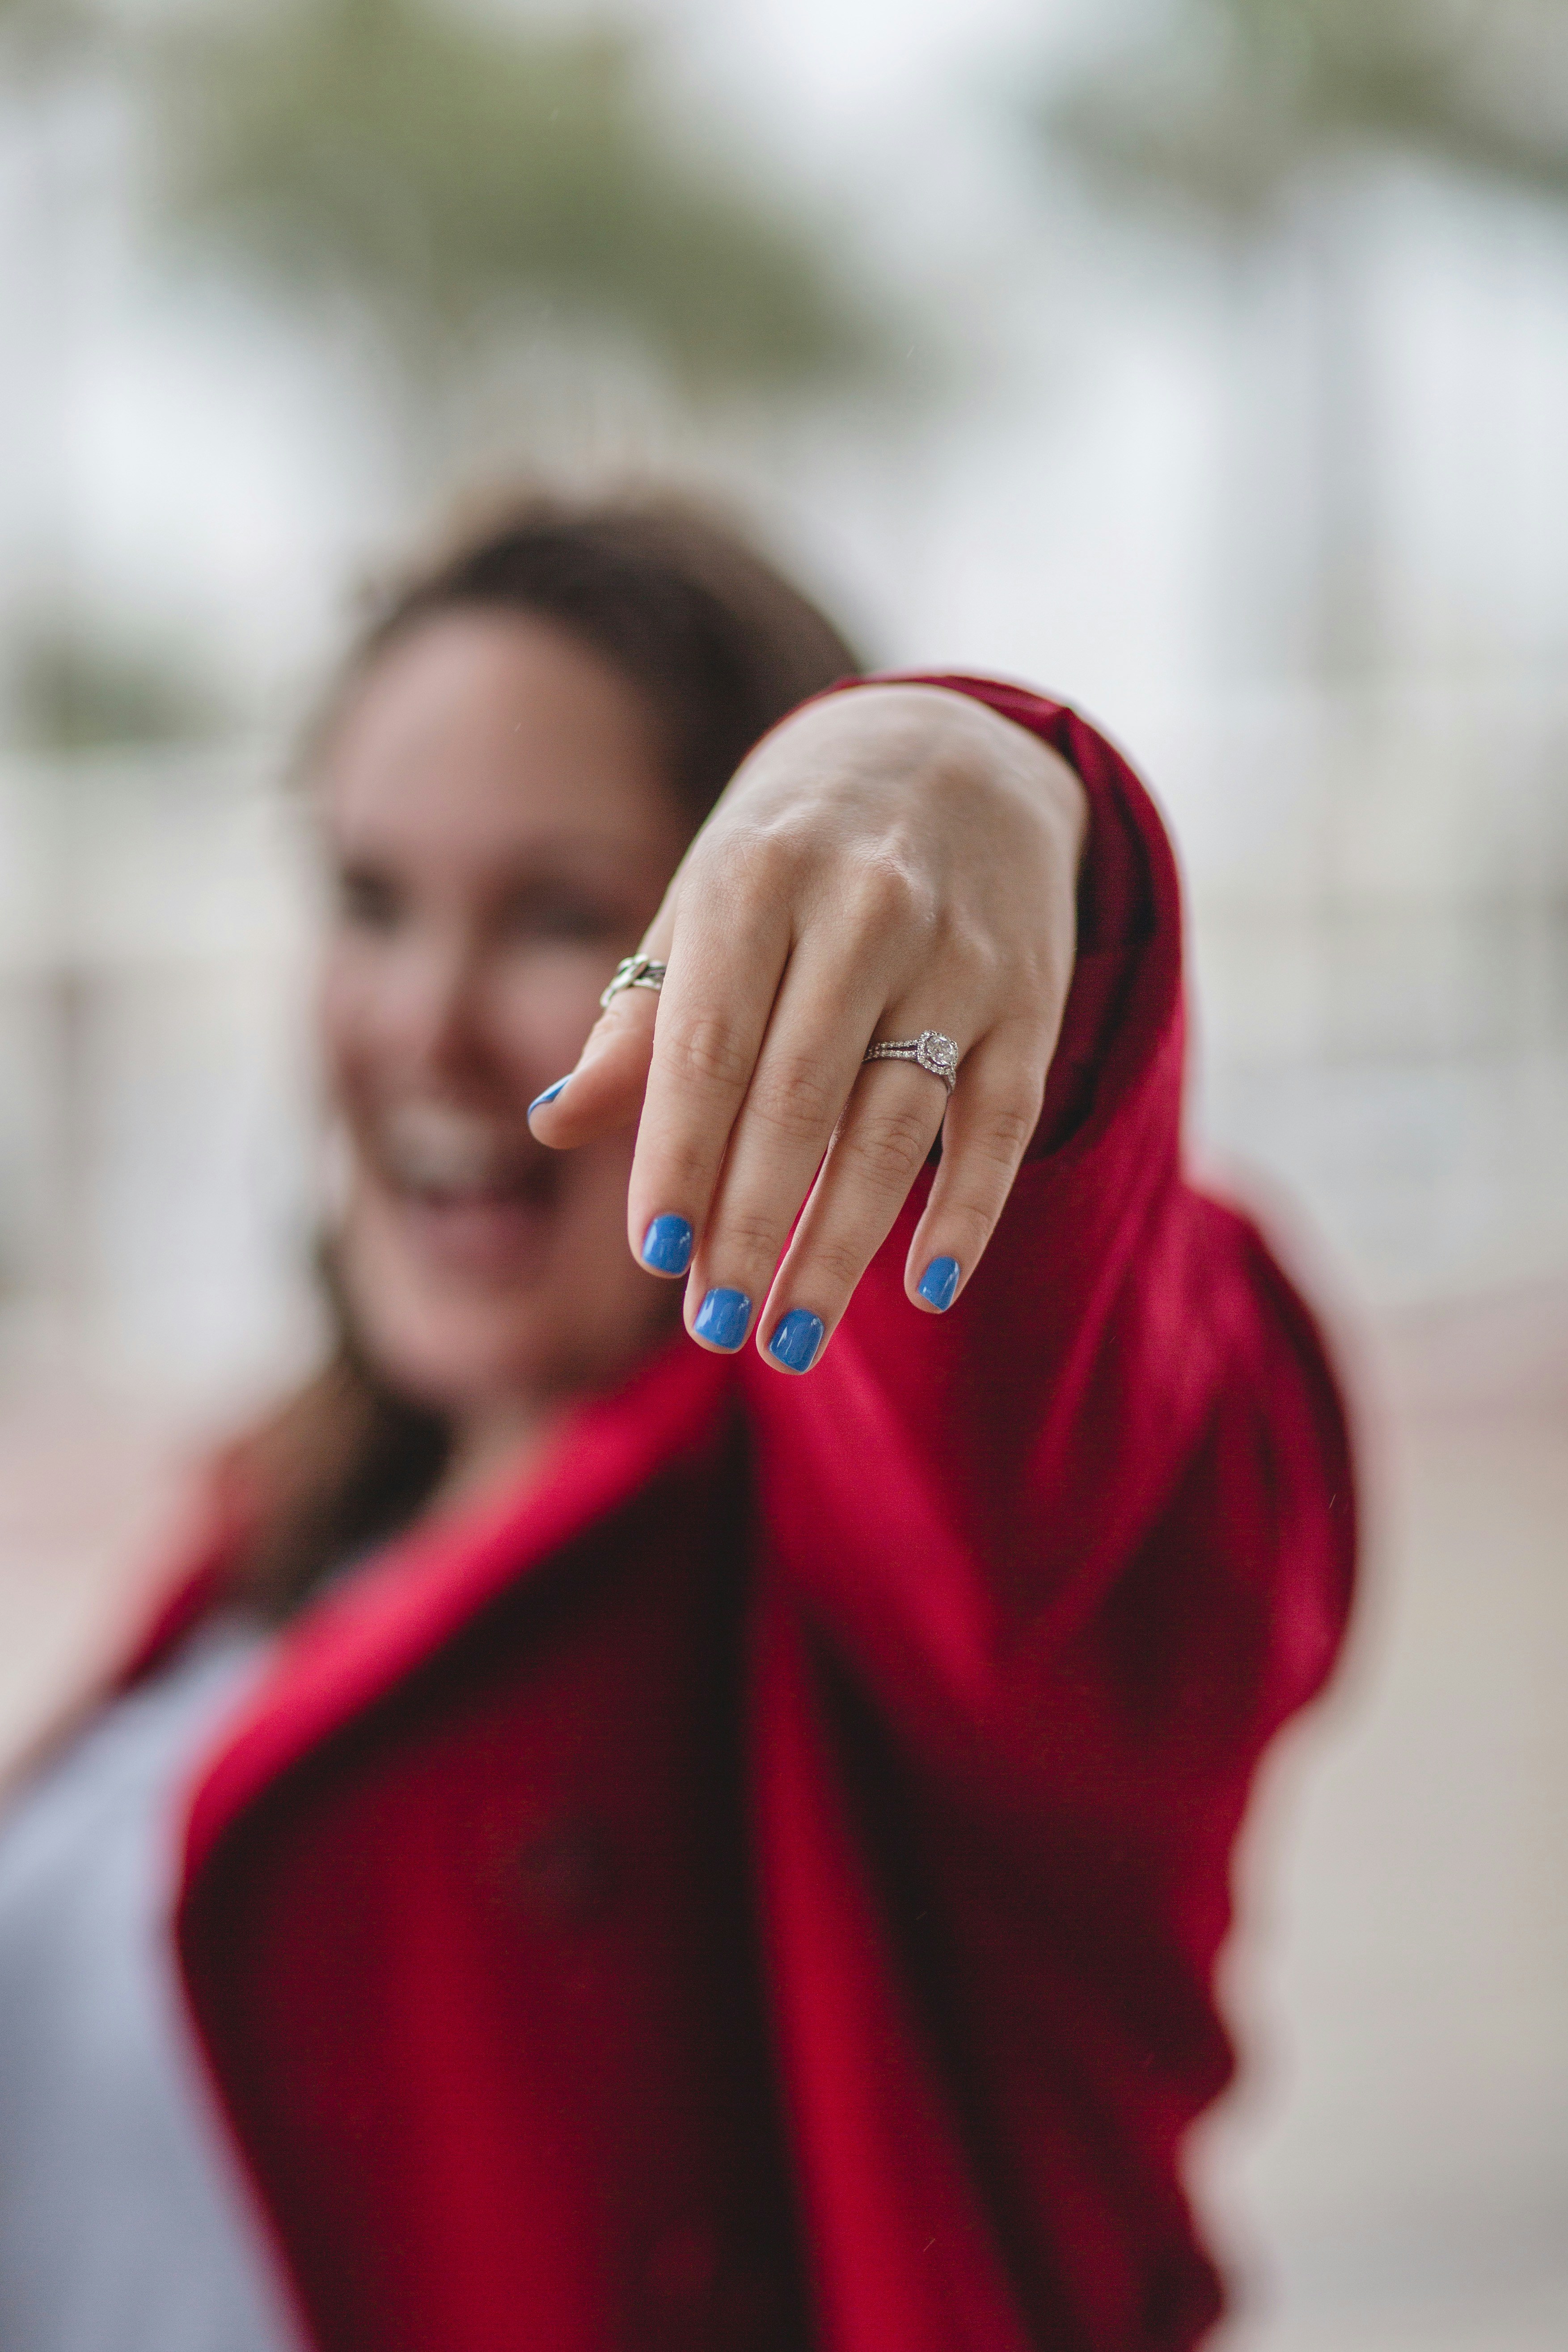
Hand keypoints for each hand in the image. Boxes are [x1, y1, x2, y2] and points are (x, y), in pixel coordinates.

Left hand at [528, 683, 1086, 1371]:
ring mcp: (957, 954)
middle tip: (716, 1325)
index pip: (706, 1046)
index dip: (678, 1157)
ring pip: (895, 1123)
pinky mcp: (1029, 995)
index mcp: (754, 880)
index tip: (655, 1256)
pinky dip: (968, 1209)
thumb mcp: (701, 906)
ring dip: (842, 1244)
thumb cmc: (793, 854)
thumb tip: (551, 1124)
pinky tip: (927, 1289)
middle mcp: (862, 909)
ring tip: (791, 1339)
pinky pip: (1001, 1120)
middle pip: (798, 1099)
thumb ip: (638, 1020)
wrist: (954, 748)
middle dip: (753, 1224)